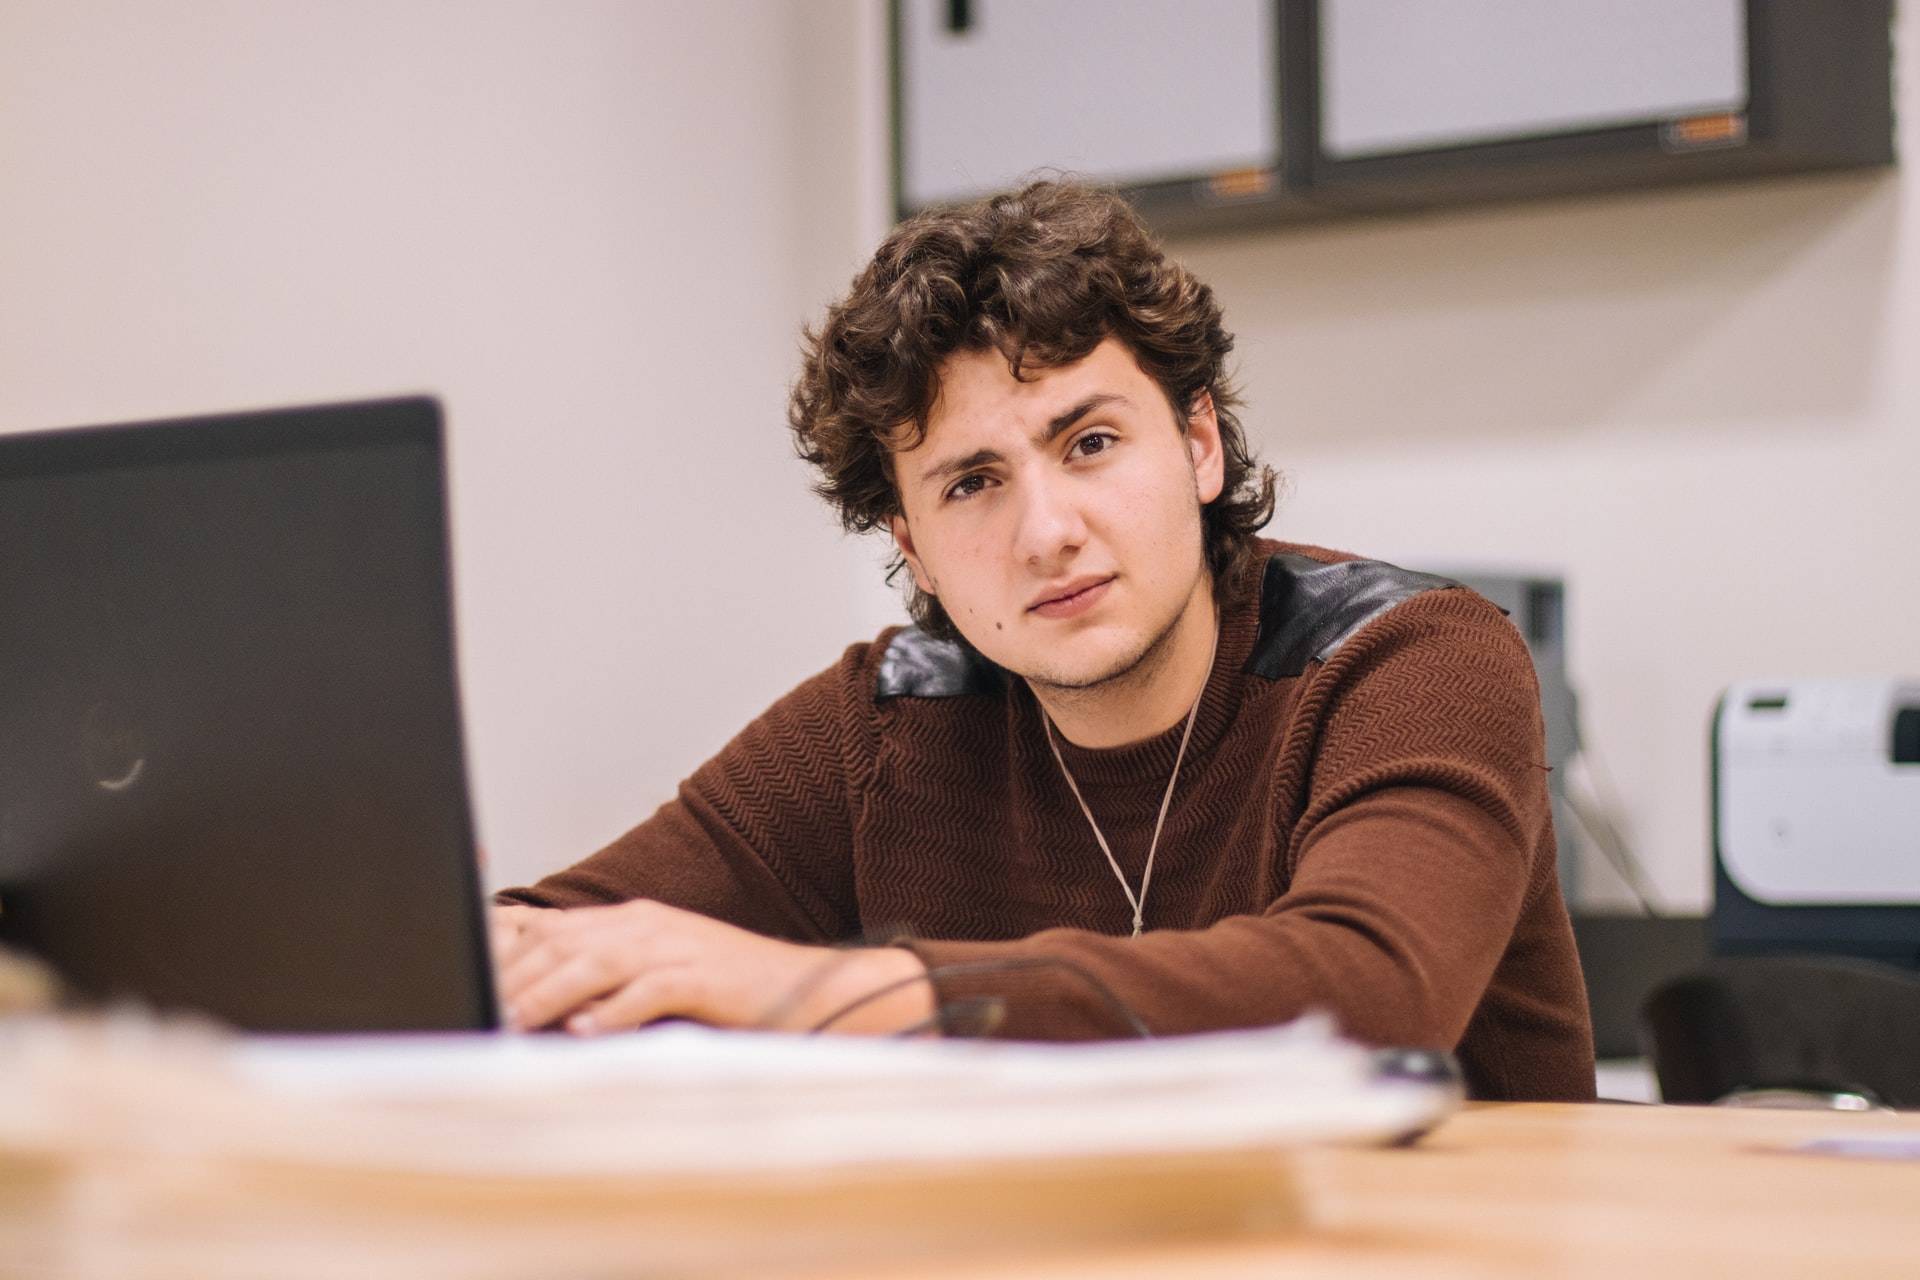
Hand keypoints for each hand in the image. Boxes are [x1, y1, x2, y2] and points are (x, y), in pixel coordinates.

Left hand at [490, 899, 933, 1035]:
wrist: (803, 989)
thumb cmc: (724, 995)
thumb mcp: (653, 979)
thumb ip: (600, 985)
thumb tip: (541, 1015)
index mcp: (629, 922)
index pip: (549, 927)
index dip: (500, 948)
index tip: (460, 976)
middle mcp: (646, 925)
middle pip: (563, 944)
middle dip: (514, 978)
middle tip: (476, 1010)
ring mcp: (677, 945)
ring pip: (598, 962)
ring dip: (551, 995)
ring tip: (514, 1023)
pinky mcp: (705, 973)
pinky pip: (653, 988)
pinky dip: (617, 1010)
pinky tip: (588, 1032)